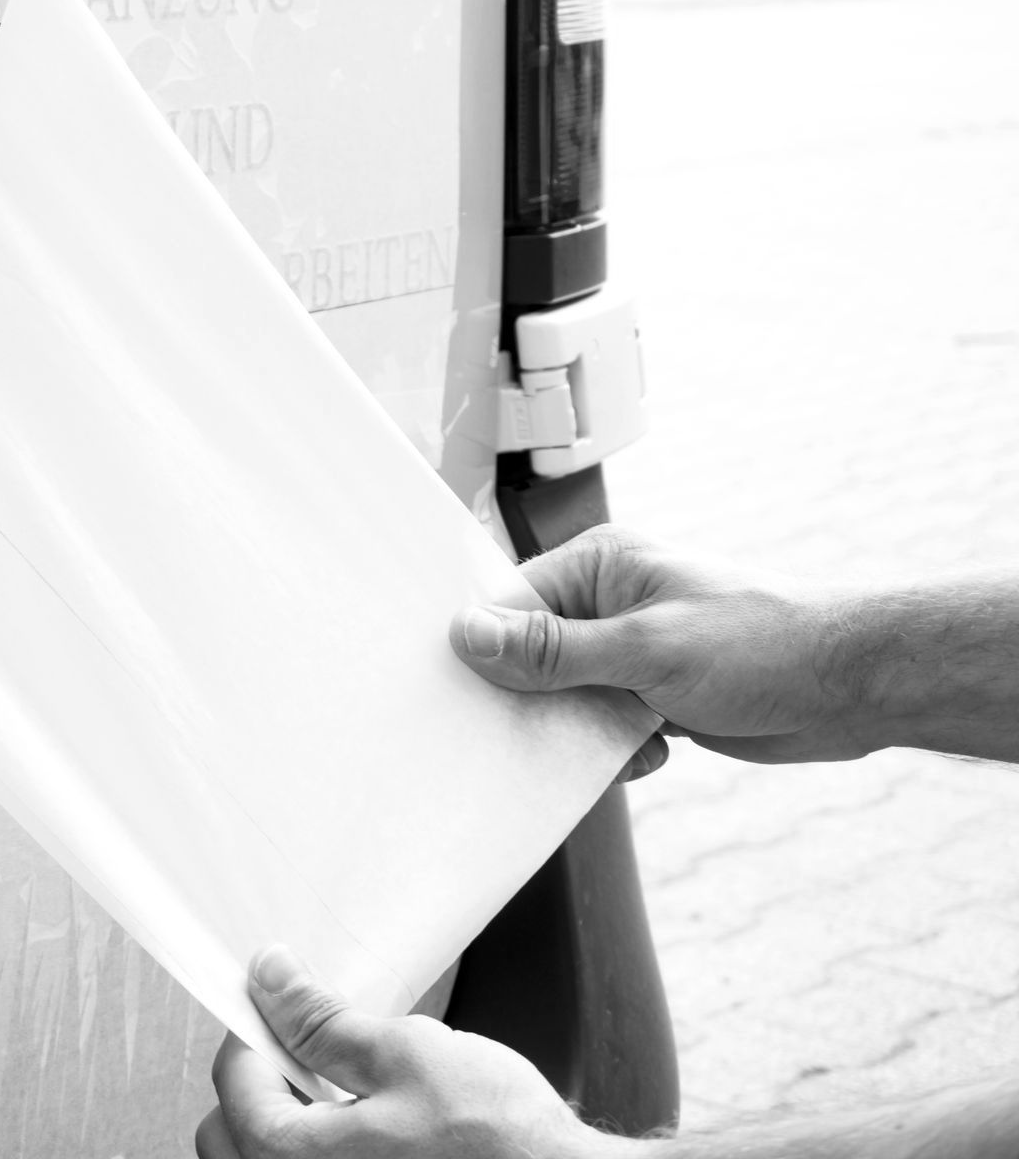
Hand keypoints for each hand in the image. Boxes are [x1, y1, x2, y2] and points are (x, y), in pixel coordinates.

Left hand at [197, 946, 622, 1158]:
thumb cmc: (503, 1144)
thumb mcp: (408, 1055)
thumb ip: (324, 1021)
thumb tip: (271, 979)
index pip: (233, 1078)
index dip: (257, 1027)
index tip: (284, 1004)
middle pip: (228, 1131)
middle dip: (260, 1081)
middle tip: (308, 1050)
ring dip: (281, 1121)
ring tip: (339, 1094)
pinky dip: (313, 1152)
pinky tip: (360, 1133)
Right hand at [448, 525, 881, 765]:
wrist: (852, 688)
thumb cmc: (765, 645)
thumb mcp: (646, 649)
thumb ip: (554, 649)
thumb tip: (469, 634)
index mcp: (599, 566)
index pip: (509, 604)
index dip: (484, 650)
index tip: (464, 693)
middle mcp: (607, 603)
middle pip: (527, 656)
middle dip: (533, 699)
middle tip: (541, 728)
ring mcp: (627, 651)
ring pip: (560, 699)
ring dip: (577, 730)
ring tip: (616, 738)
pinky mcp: (647, 694)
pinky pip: (597, 725)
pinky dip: (611, 748)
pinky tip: (647, 749)